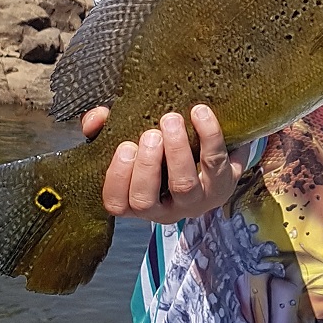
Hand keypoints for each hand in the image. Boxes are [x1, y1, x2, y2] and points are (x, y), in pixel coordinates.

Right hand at [80, 103, 246, 222]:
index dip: (116, 178)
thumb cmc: (162, 147)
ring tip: (171, 120)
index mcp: (137, 200)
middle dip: (145, 166)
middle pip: (146, 201)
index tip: (125, 146)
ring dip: (175, 152)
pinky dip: (209, 136)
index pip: (117, 204)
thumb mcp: (132, 139)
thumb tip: (97, 117)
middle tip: (151, 134)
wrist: (214, 146)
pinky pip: (216, 164)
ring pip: (183, 187)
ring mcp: (196, 201)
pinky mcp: (224, 184)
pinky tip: (199, 113)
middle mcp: (165, 209)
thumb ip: (105, 127)